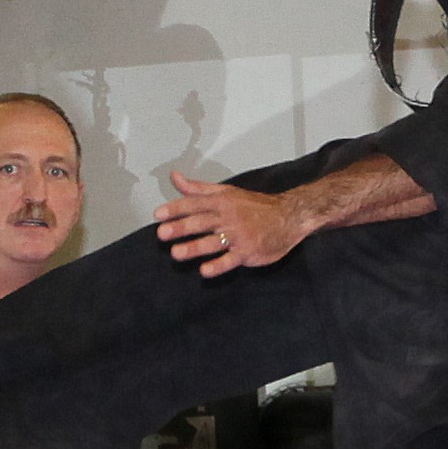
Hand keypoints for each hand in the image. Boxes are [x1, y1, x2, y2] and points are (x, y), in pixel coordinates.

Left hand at [154, 172, 305, 277]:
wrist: (289, 217)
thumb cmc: (255, 206)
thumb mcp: (226, 192)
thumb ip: (198, 189)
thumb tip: (175, 178)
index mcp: (222, 202)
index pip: (195, 203)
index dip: (176, 208)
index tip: (158, 214)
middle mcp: (229, 217)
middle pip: (202, 222)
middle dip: (181, 227)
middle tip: (162, 233)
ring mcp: (239, 235)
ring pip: (213, 242)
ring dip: (194, 248)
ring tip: (176, 253)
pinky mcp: (248, 251)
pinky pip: (231, 259)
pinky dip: (218, 265)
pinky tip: (205, 271)